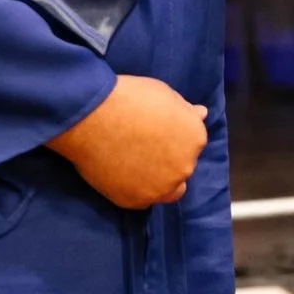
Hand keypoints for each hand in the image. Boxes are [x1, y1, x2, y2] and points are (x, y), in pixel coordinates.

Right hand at [46, 75, 207, 208]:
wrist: (92, 117)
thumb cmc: (128, 97)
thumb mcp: (163, 93)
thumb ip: (185, 110)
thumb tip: (201, 113)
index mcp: (195, 138)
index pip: (192, 142)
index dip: (175, 135)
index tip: (156, 129)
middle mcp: (184, 167)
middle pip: (182, 167)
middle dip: (169, 158)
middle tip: (144, 145)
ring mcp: (160, 188)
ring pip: (167, 191)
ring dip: (158, 180)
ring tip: (136, 163)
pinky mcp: (134, 201)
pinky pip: (142, 200)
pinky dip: (136, 189)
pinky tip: (123, 174)